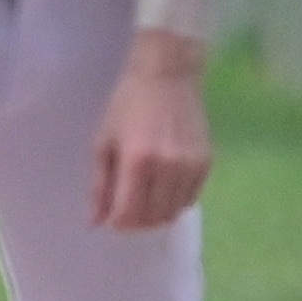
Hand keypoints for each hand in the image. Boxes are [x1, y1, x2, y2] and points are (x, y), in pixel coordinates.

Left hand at [91, 43, 210, 229]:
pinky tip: (162, 188)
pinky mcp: (206, 164)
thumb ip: (100, 185)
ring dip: (155, 214)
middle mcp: (167, 168)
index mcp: (136, 161)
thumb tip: (95, 221)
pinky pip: (190, 199)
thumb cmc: (127, 105)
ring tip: (143, 199)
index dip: (117, 223)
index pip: (129, 213)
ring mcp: (190, 167)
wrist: (167, 77)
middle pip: (152, 217)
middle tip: (125, 210)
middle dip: (135, 221)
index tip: (110, 219)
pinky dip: (173, 202)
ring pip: (173, 212)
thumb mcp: (104, 142)